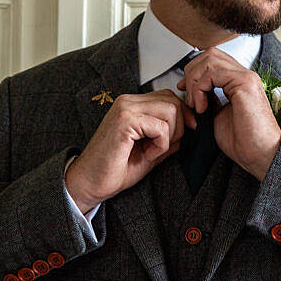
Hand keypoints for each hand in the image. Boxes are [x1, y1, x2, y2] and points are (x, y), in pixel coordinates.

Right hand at [64, 89, 197, 209]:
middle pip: (173, 101)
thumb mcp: (151, 150)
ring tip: (152, 151)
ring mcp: (125, 109)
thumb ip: (168, 135)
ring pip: (171, 110)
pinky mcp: (125, 121)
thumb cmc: (115, 168)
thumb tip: (191, 125)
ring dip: (169, 136)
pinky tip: (146, 154)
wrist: (90, 182)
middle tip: (162, 148)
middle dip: (179, 127)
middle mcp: (128, 101)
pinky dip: (161, 144)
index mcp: (132, 104)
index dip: (183, 116)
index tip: (184, 135)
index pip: (169, 97)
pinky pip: (161, 127)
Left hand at [176, 48, 280, 180]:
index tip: (184, 89)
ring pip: (209, 59)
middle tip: (188, 95)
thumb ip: (208, 99)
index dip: (194, 71)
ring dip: (194, 81)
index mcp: (239, 82)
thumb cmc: (243, 141)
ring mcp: (246, 77)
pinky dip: (200, 88)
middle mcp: (244, 75)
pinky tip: (202, 107)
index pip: (212, 60)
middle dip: (191, 72)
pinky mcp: (245, 83)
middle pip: (209, 54)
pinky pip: (213, 72)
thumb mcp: (217, 115)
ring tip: (196, 103)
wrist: (260, 154)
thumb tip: (193, 91)